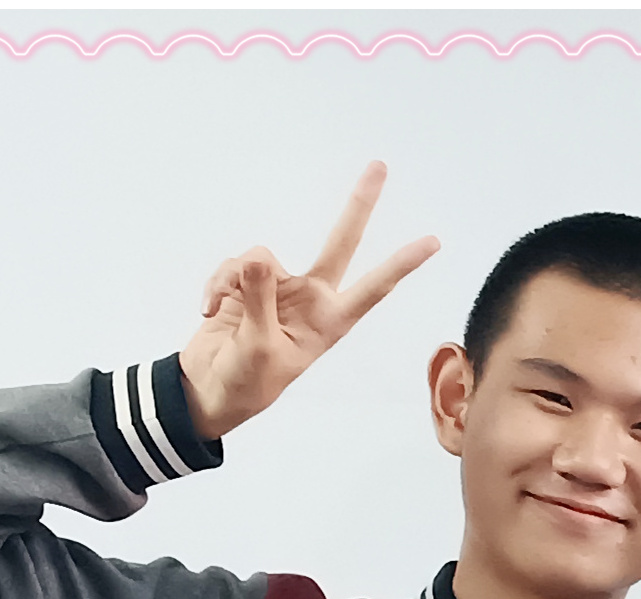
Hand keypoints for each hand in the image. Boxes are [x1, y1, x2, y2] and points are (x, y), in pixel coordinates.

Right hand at [178, 163, 440, 441]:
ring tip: (222, 312)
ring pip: (259, 256)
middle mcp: (311, 298)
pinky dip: (217, 284)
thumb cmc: (246, 383)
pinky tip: (209, 309)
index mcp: (329, 322)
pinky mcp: (246, 282)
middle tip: (381, 165)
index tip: (433, 242)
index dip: (402, 265)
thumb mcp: (259, 348)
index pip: (373, 288)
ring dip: (233, 278)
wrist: (208, 389)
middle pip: (340, 243)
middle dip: (358, 206)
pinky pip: (232, 265)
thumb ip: (260, 299)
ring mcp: (279, 287)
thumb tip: (257, 257)